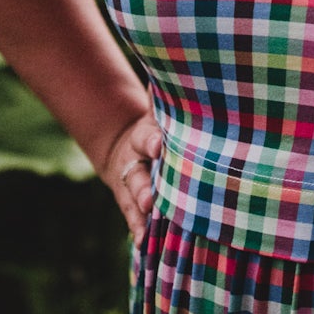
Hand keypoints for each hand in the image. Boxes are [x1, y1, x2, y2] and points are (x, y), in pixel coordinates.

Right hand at [99, 109, 161, 244]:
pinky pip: (135, 221)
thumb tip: (187, 68)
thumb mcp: (160, 111)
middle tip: (149, 198)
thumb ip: (169, 96)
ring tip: (146, 228)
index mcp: (143, 136)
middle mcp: (134, 164)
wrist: (127, 150)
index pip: (145, 136)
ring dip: (140, 214)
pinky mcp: (133, 207)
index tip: (159, 145)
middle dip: (143, 187)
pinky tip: (142, 246)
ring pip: (133, 202)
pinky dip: (138, 233)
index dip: (152, 140)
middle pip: (137, 176)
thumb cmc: (158, 127)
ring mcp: (131, 188)